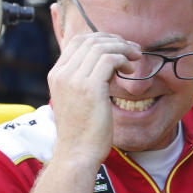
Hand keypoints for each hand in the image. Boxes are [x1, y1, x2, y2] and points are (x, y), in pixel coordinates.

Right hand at [48, 31, 141, 165]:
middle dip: (116, 41)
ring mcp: (74, 80)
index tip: (120, 47)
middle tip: (133, 50)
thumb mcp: (76, 99)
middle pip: (91, 40)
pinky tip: (131, 71)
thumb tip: (103, 64)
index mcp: (57, 74)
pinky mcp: (90, 88)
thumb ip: (83, 80)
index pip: (78, 41)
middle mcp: (62, 74)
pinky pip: (110, 60)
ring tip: (136, 59)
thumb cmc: (82, 130)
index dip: (102, 38)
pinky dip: (124, 60)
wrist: (77, 153)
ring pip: (102, 47)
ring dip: (124, 49)